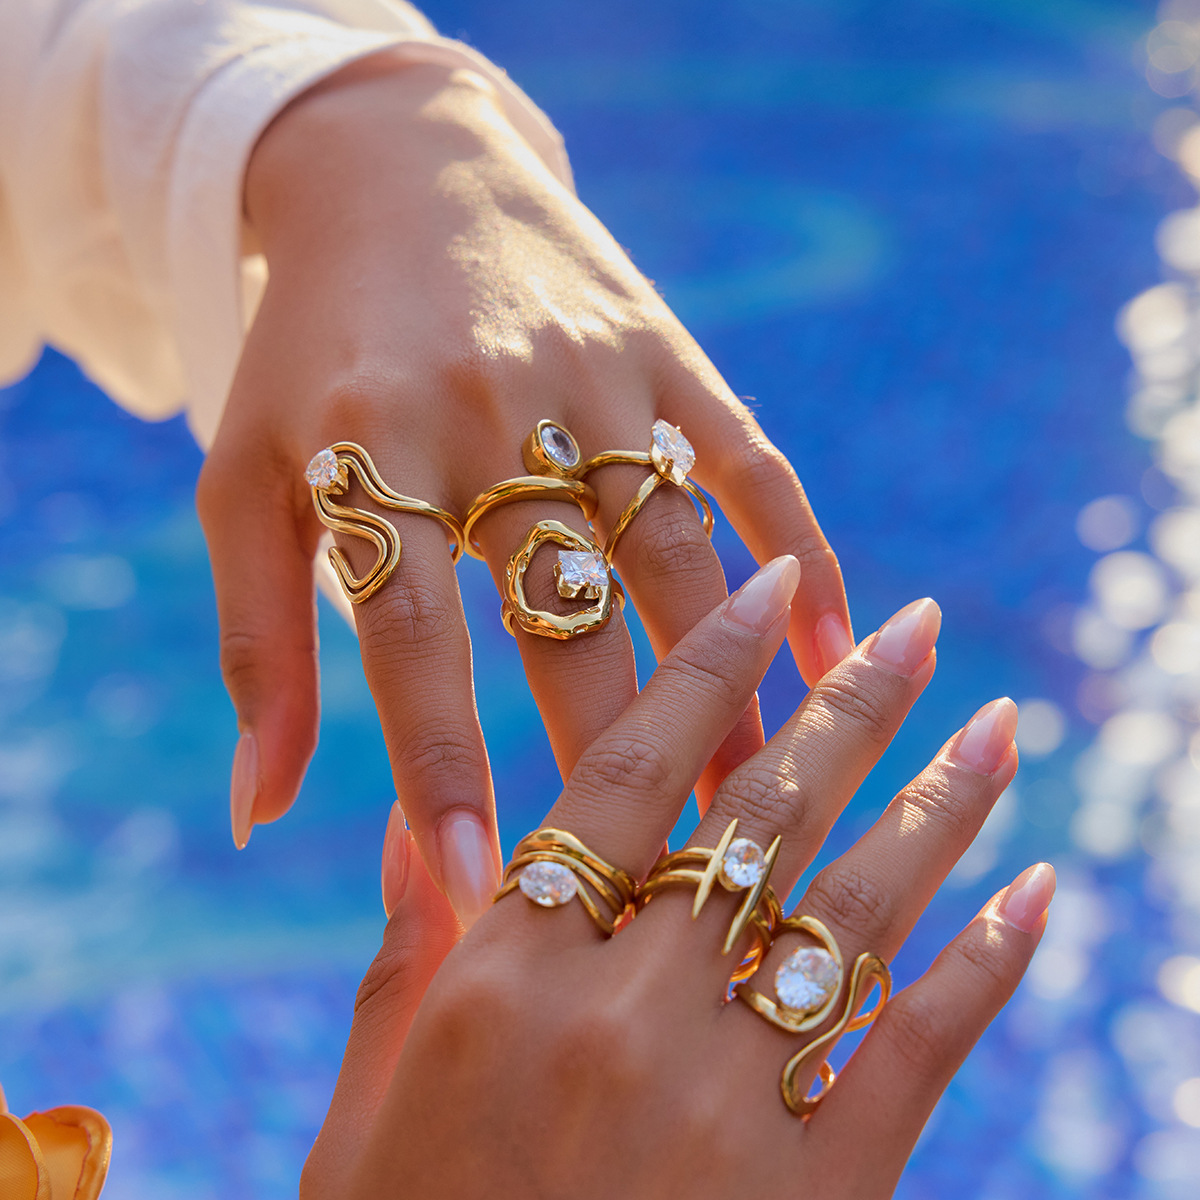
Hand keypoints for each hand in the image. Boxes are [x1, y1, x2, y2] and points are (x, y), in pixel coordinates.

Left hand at [194, 54, 853, 925]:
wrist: (398, 171)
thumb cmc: (310, 356)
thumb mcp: (244, 482)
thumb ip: (256, 645)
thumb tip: (263, 815)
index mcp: (369, 448)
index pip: (410, 639)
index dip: (442, 771)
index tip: (475, 896)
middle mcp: (489, 412)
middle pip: (565, 615)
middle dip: (612, 762)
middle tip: (654, 890)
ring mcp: (591, 378)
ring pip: (675, 557)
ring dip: (725, 688)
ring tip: (761, 809)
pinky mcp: (669, 353)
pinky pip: (752, 463)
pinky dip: (806, 553)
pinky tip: (846, 647)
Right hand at [300, 558, 1051, 1198]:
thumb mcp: (371, 1102)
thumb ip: (405, 952)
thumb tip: (413, 822)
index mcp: (505, 977)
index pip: (625, 770)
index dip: (707, 664)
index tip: (774, 582)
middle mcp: (625, 1012)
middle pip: (764, 815)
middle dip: (851, 704)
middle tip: (919, 622)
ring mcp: (729, 1099)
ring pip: (860, 907)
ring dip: (942, 804)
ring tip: (1000, 724)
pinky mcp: (818, 1188)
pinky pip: (920, 1047)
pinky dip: (989, 961)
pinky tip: (1039, 889)